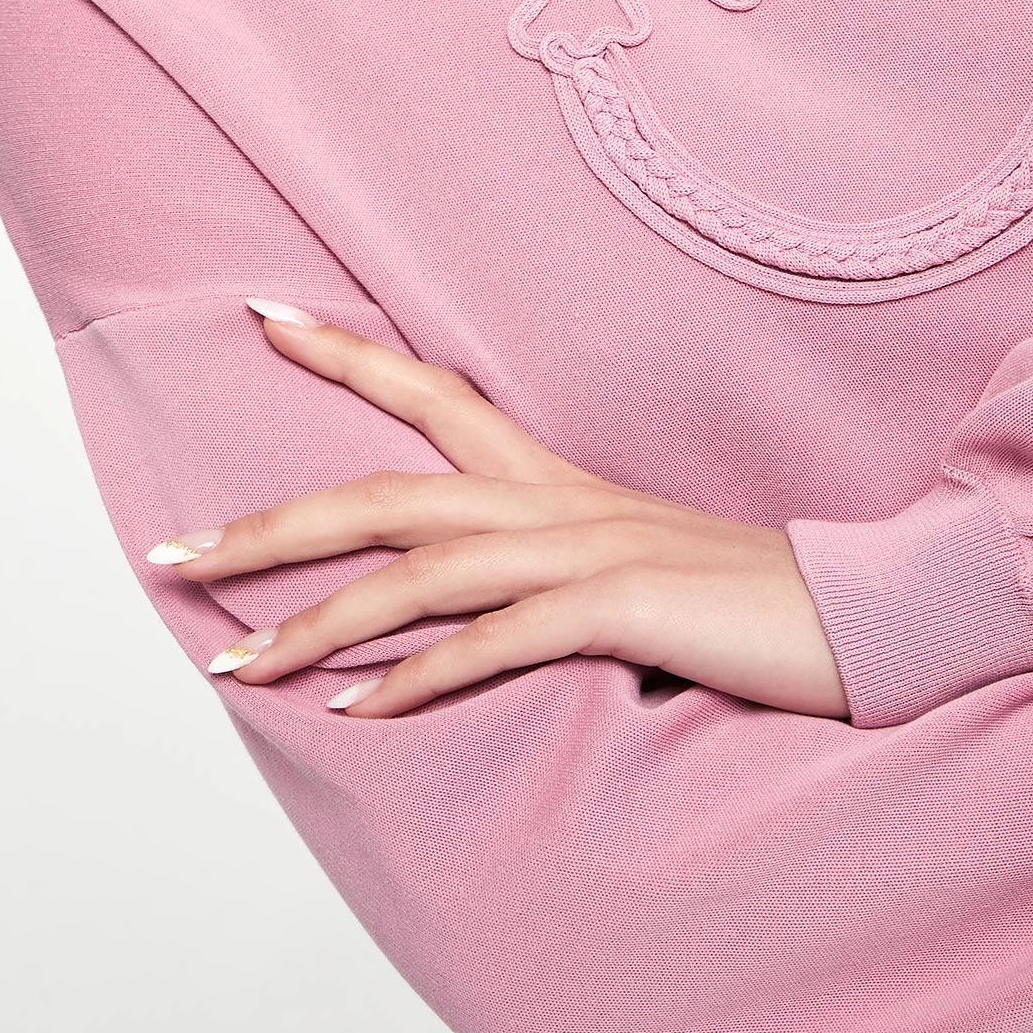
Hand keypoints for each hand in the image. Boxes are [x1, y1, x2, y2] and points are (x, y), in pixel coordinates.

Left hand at [152, 307, 849, 721]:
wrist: (857, 610)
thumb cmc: (742, 598)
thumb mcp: (631, 566)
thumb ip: (547, 570)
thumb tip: (467, 607)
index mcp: (556, 481)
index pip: (432, 394)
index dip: (344, 354)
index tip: (263, 316)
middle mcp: (557, 500)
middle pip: (387, 492)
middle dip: (272, 524)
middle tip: (176, 550)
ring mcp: (587, 548)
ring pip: (420, 571)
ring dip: (316, 621)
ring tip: (235, 664)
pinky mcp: (618, 607)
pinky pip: (494, 641)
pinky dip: (417, 680)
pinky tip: (358, 715)